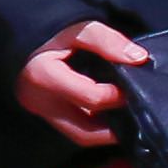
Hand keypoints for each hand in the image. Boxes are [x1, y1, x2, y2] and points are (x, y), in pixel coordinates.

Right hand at [18, 18, 147, 144]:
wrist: (28, 45)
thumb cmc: (52, 36)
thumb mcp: (79, 30)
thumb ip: (108, 42)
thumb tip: (139, 58)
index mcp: (45, 77)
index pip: (91, 98)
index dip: (117, 95)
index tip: (131, 86)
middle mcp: (40, 103)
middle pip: (86, 132)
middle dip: (115, 129)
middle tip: (134, 113)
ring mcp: (42, 115)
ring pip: (81, 137)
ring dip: (106, 131)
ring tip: (125, 115)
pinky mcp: (47, 119)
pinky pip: (76, 131)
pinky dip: (96, 126)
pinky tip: (110, 114)